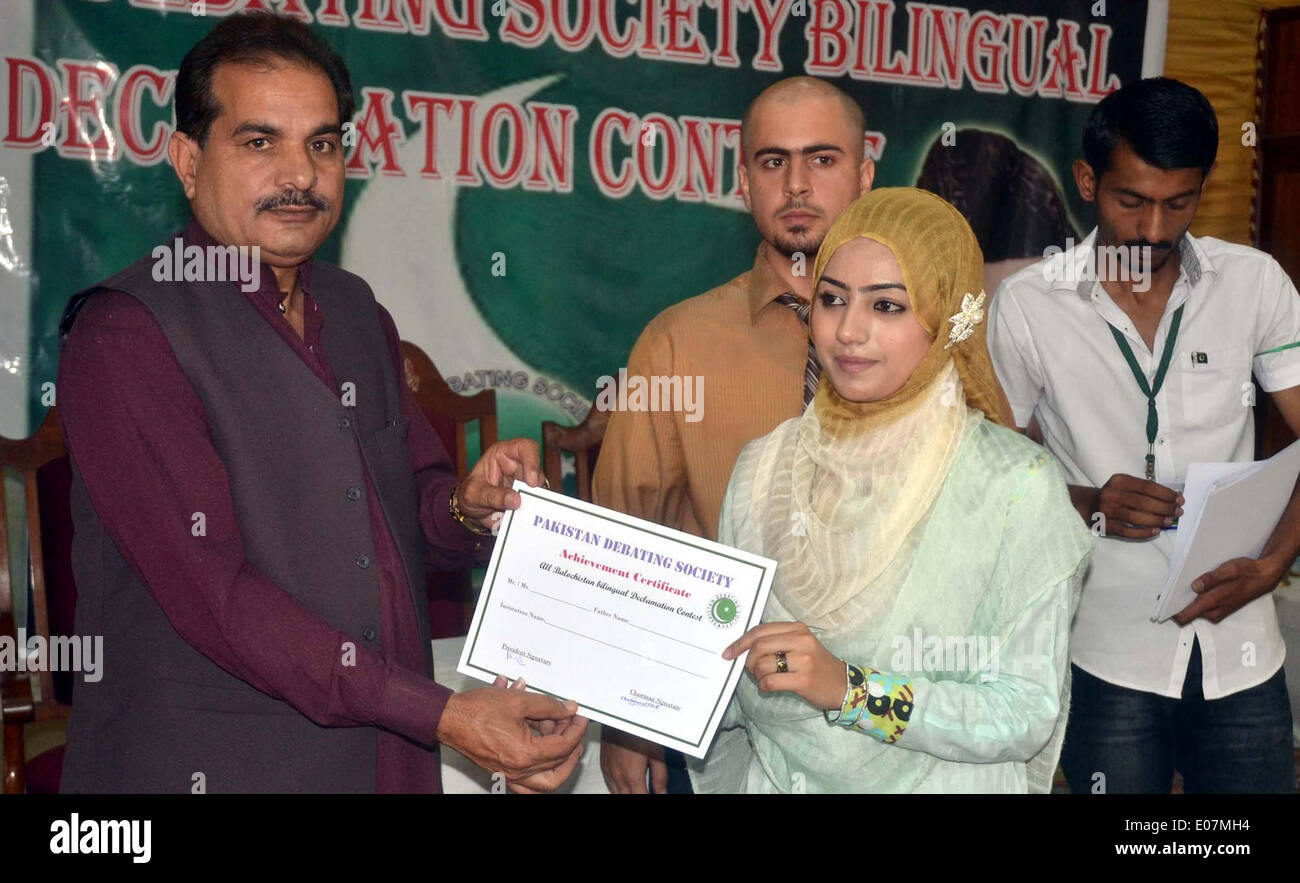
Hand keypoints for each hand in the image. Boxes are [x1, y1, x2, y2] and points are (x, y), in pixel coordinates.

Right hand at [437, 683, 588, 792]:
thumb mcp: (518, 701)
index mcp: (524, 754)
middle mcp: (518, 771)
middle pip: (558, 762)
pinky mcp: (503, 774)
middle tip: (573, 724)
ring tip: (564, 740)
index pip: (563, 746)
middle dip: (570, 741)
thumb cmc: (476, 711)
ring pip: (547, 782)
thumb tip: (568, 709)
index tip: (580, 716)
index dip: (576, 729)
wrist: (450, 720)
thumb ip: (548, 706)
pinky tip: (546, 757)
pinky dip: (542, 775)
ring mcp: (510, 776)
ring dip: (562, 764)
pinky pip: (529, 786)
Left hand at [456, 438, 543, 530]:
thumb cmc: (470, 494)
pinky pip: (537, 503)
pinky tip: (527, 517)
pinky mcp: (528, 497)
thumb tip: (516, 500)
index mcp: (503, 454)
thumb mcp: (474, 494)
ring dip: (534, 501)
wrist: (470, 512)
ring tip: (522, 512)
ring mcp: (524, 482)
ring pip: (540, 488)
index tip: (531, 482)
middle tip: (529, 503)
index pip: (525, 447)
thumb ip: (492, 496)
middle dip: (534, 488)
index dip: (532, 461)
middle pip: (536, 470)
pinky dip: (535, 510)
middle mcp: (518, 466)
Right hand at [599, 728, 667, 793]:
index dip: (649, 798)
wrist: (620, 715)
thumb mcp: (656, 754)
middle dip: (638, 796)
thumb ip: (660, 777)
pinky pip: (609, 785)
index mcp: (632, 776)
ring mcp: (608, 771)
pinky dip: (618, 790)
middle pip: (627, 798)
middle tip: (647, 792)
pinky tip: (626, 787)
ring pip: (617, 794)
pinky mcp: (603, 765)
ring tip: (638, 790)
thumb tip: (662, 793)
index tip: (657, 796)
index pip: (640, 797)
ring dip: (627, 794)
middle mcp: (617, 777)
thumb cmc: (638, 730)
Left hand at [722, 621, 844, 709]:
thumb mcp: (800, 644)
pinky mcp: (803, 680)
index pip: (760, 630)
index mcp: (797, 628)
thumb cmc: (816, 664)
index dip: (740, 642)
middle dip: (747, 660)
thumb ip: (776, 641)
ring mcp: (804, 660)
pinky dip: (763, 686)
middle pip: (758, 646)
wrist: (842, 684)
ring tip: (764, 678)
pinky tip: (769, 687)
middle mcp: (801, 640)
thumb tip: (743, 647)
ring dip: (756, 675)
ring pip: (762, 664)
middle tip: (750, 670)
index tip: (729, 652)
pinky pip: (770, 681)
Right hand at [1091, 474, 1183, 538]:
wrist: (1089, 504)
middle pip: (1144, 502)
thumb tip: (1174, 498)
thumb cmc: (1115, 495)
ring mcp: (1107, 511)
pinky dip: (1144, 532)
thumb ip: (1146, 490)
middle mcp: (1112, 494)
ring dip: (1157, 520)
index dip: (1166, 494)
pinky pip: (1128, 531)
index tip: (1179, 499)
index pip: (1147, 487)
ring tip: (1169, 521)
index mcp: (1119, 481)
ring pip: (1137, 517)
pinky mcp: (1106, 526)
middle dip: (1165, 507)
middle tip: (1177, 512)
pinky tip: (1155, 531)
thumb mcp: (1126, 485)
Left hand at [1173, 554, 1286, 624]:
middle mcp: (1214, 611)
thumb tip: (1194, 586)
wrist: (1264, 577)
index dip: (1172, 612)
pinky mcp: (1222, 609)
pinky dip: (1197, 601)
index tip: (1160, 605)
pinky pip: (1204, 609)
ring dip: (1188, 602)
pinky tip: (1195, 590)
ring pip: (1196, 611)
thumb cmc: (1245, 572)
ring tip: (1180, 588)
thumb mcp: (1228, 570)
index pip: (1186, 615)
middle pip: (1188, 614)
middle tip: (1168, 591)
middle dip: (1178, 605)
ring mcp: (1219, 612)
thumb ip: (1211, 579)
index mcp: (1213, 602)